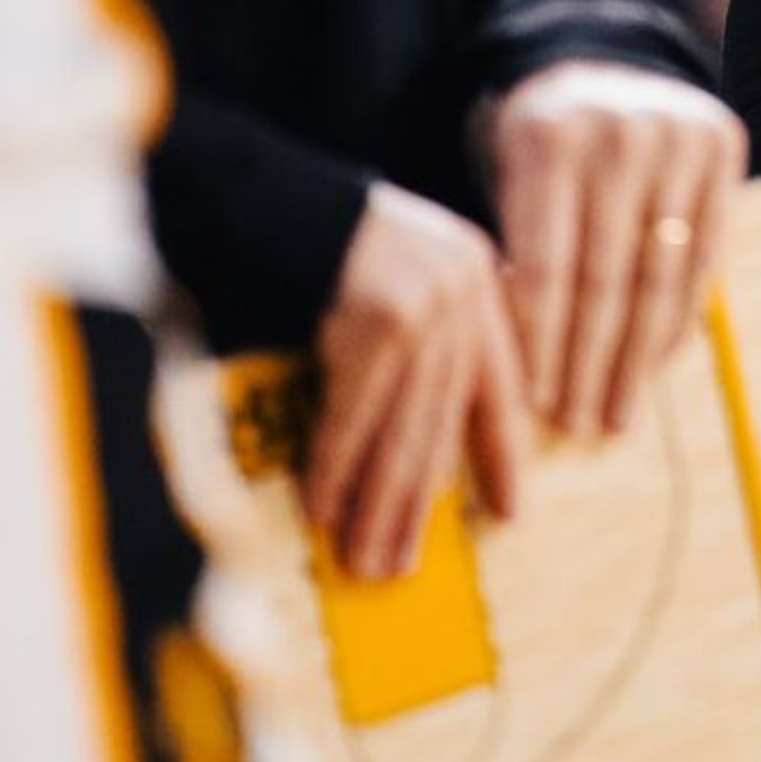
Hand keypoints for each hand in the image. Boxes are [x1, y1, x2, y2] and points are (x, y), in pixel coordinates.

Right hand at [305, 183, 526, 578]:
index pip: (501, 383)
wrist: (248, 194)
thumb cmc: (310, 246)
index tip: (512, 513)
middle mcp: (463, 290)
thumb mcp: (390, 281)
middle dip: (418, 501)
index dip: (502, 453)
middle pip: (445, 418)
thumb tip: (419, 448)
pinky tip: (322, 510)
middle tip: (401, 566)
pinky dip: (336, 466)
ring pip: (404, 425)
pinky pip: (356, 413)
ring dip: (378, 501)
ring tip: (365, 558)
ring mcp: (425, 302)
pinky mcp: (378, 317)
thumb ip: (421, 344)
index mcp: (476, 280)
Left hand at [481, 60, 749, 437]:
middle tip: (580, 425)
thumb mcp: (506, 178)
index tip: (535, 404)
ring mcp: (678, 137)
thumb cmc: (539, 146)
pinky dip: (678, 319)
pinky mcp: (722, 146)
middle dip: (589, 363)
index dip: (542, 342)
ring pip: (660, 274)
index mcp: (548, 140)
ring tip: (617, 413)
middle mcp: (619, 134)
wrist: (601, 61)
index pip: (546, 265)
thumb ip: (513, 255)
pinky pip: (704, 255)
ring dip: (637, 357)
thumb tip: (518, 373)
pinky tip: (655, 364)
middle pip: (606, 278)